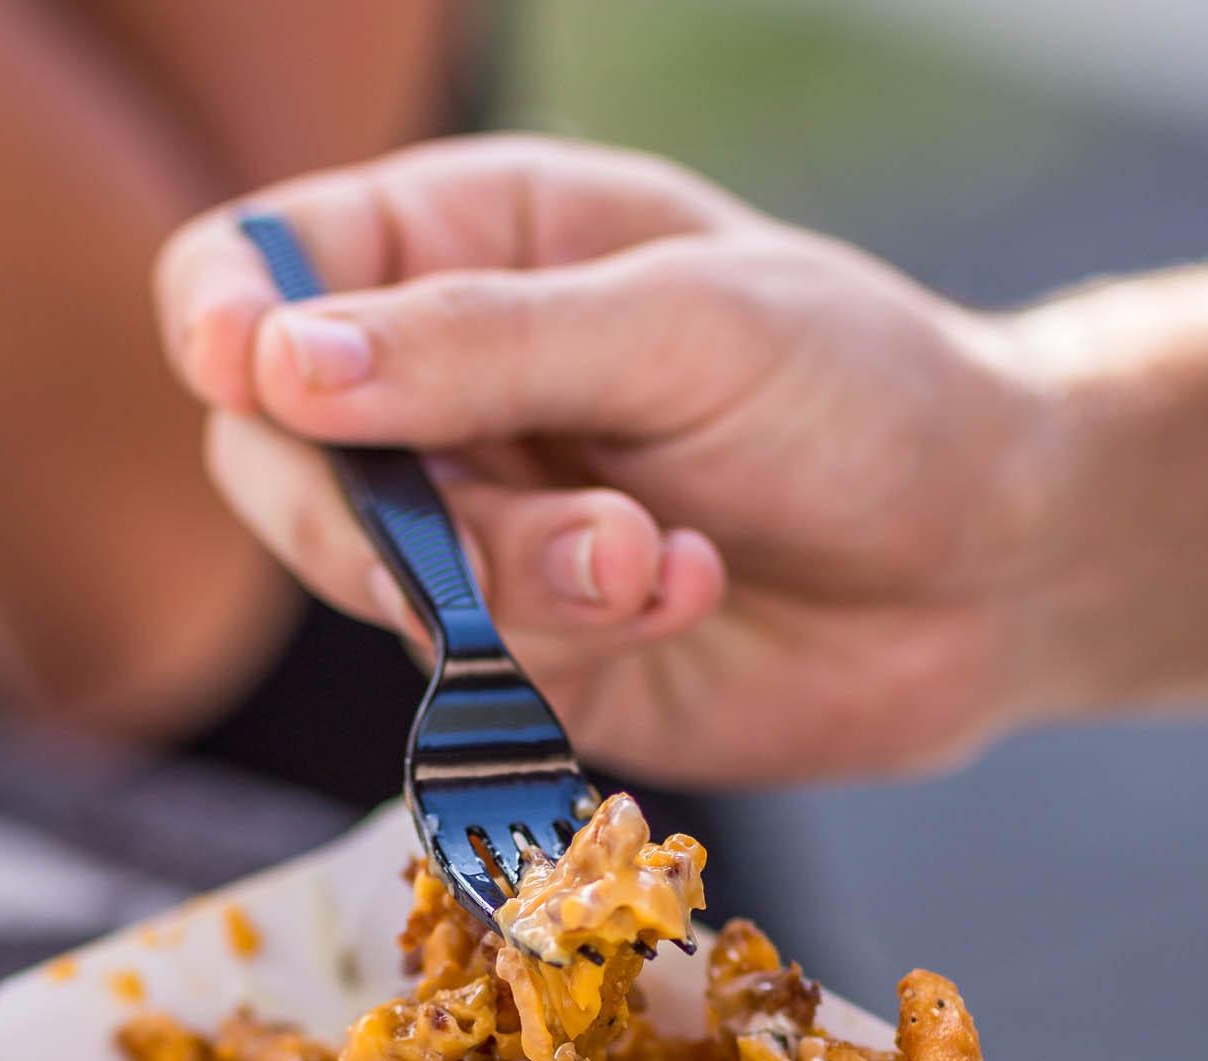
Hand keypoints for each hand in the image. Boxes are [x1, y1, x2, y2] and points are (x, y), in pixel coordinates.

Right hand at [155, 135, 1072, 784]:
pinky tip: (679, 588)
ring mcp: (468, 534)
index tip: (255, 372)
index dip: (223, 323)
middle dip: (366, 513)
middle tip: (453, 546)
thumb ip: (481, 342)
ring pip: (370, 576)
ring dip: (509, 579)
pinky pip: (460, 665)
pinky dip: (566, 634)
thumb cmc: (857, 391)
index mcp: (461, 248)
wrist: (983, 568)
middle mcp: (438, 395)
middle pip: (271, 455)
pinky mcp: (512, 655)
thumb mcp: (682, 323)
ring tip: (653, 557)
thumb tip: (273, 366)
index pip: (253, 271)